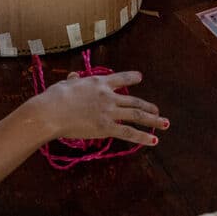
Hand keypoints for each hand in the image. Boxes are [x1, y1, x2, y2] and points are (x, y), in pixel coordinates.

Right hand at [30, 70, 167, 145]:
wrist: (52, 111)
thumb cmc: (54, 97)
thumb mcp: (65, 84)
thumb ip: (72, 81)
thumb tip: (72, 76)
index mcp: (98, 82)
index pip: (120, 78)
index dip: (132, 78)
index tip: (140, 77)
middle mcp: (108, 95)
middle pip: (133, 100)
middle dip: (148, 106)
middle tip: (157, 110)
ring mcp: (109, 111)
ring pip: (136, 115)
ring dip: (153, 120)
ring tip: (165, 123)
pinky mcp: (106, 127)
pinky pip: (129, 132)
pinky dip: (143, 137)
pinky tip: (154, 141)